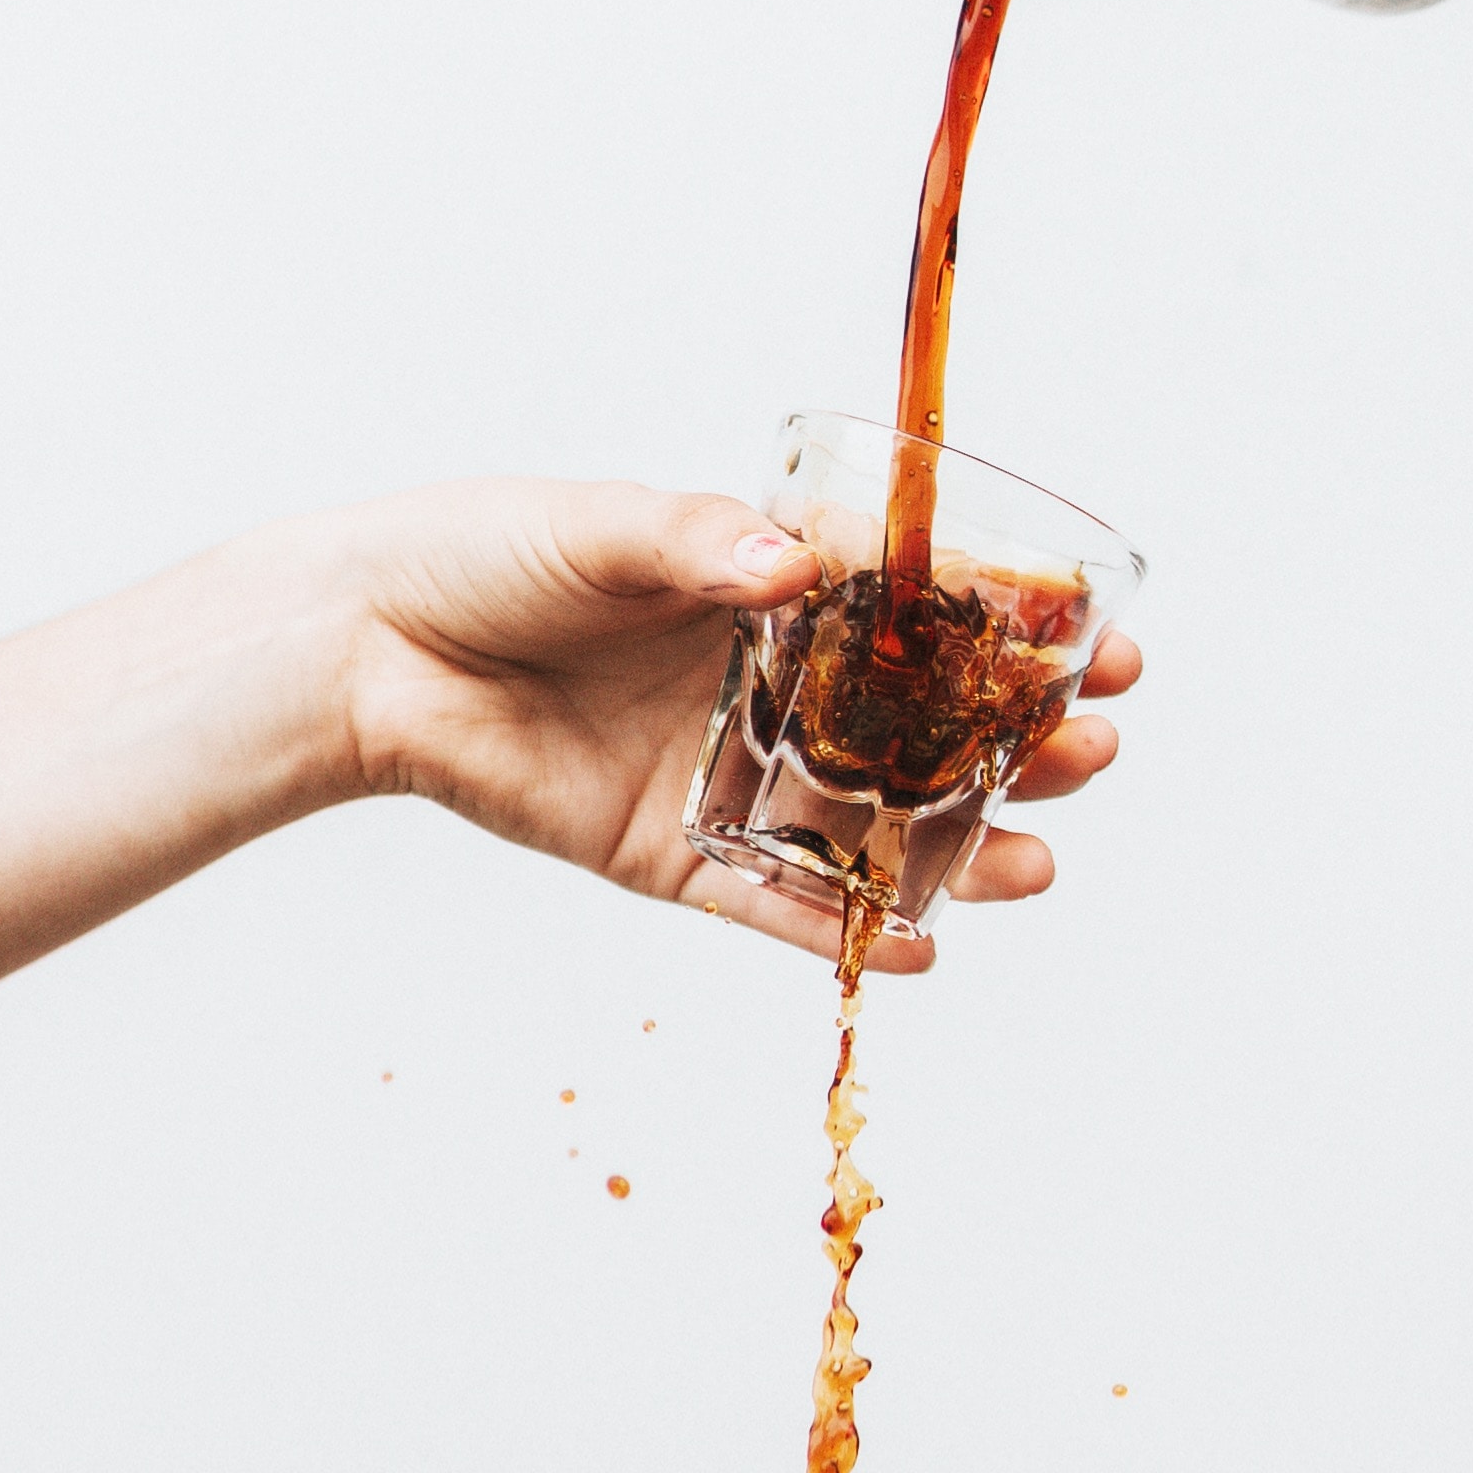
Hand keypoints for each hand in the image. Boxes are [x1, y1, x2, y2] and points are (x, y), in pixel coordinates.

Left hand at [337, 479, 1139, 977]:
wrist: (368, 647)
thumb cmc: (488, 556)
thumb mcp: (605, 528)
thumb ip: (702, 543)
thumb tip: (797, 566)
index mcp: (774, 591)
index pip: (928, 612)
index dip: (1020, 629)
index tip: (1104, 640)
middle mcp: (770, 687)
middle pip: (925, 728)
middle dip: (1019, 742)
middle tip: (1095, 747)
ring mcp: (728, 775)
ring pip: (871, 824)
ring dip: (963, 846)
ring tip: (1040, 859)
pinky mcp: (672, 854)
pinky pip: (775, 903)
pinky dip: (846, 929)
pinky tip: (929, 945)